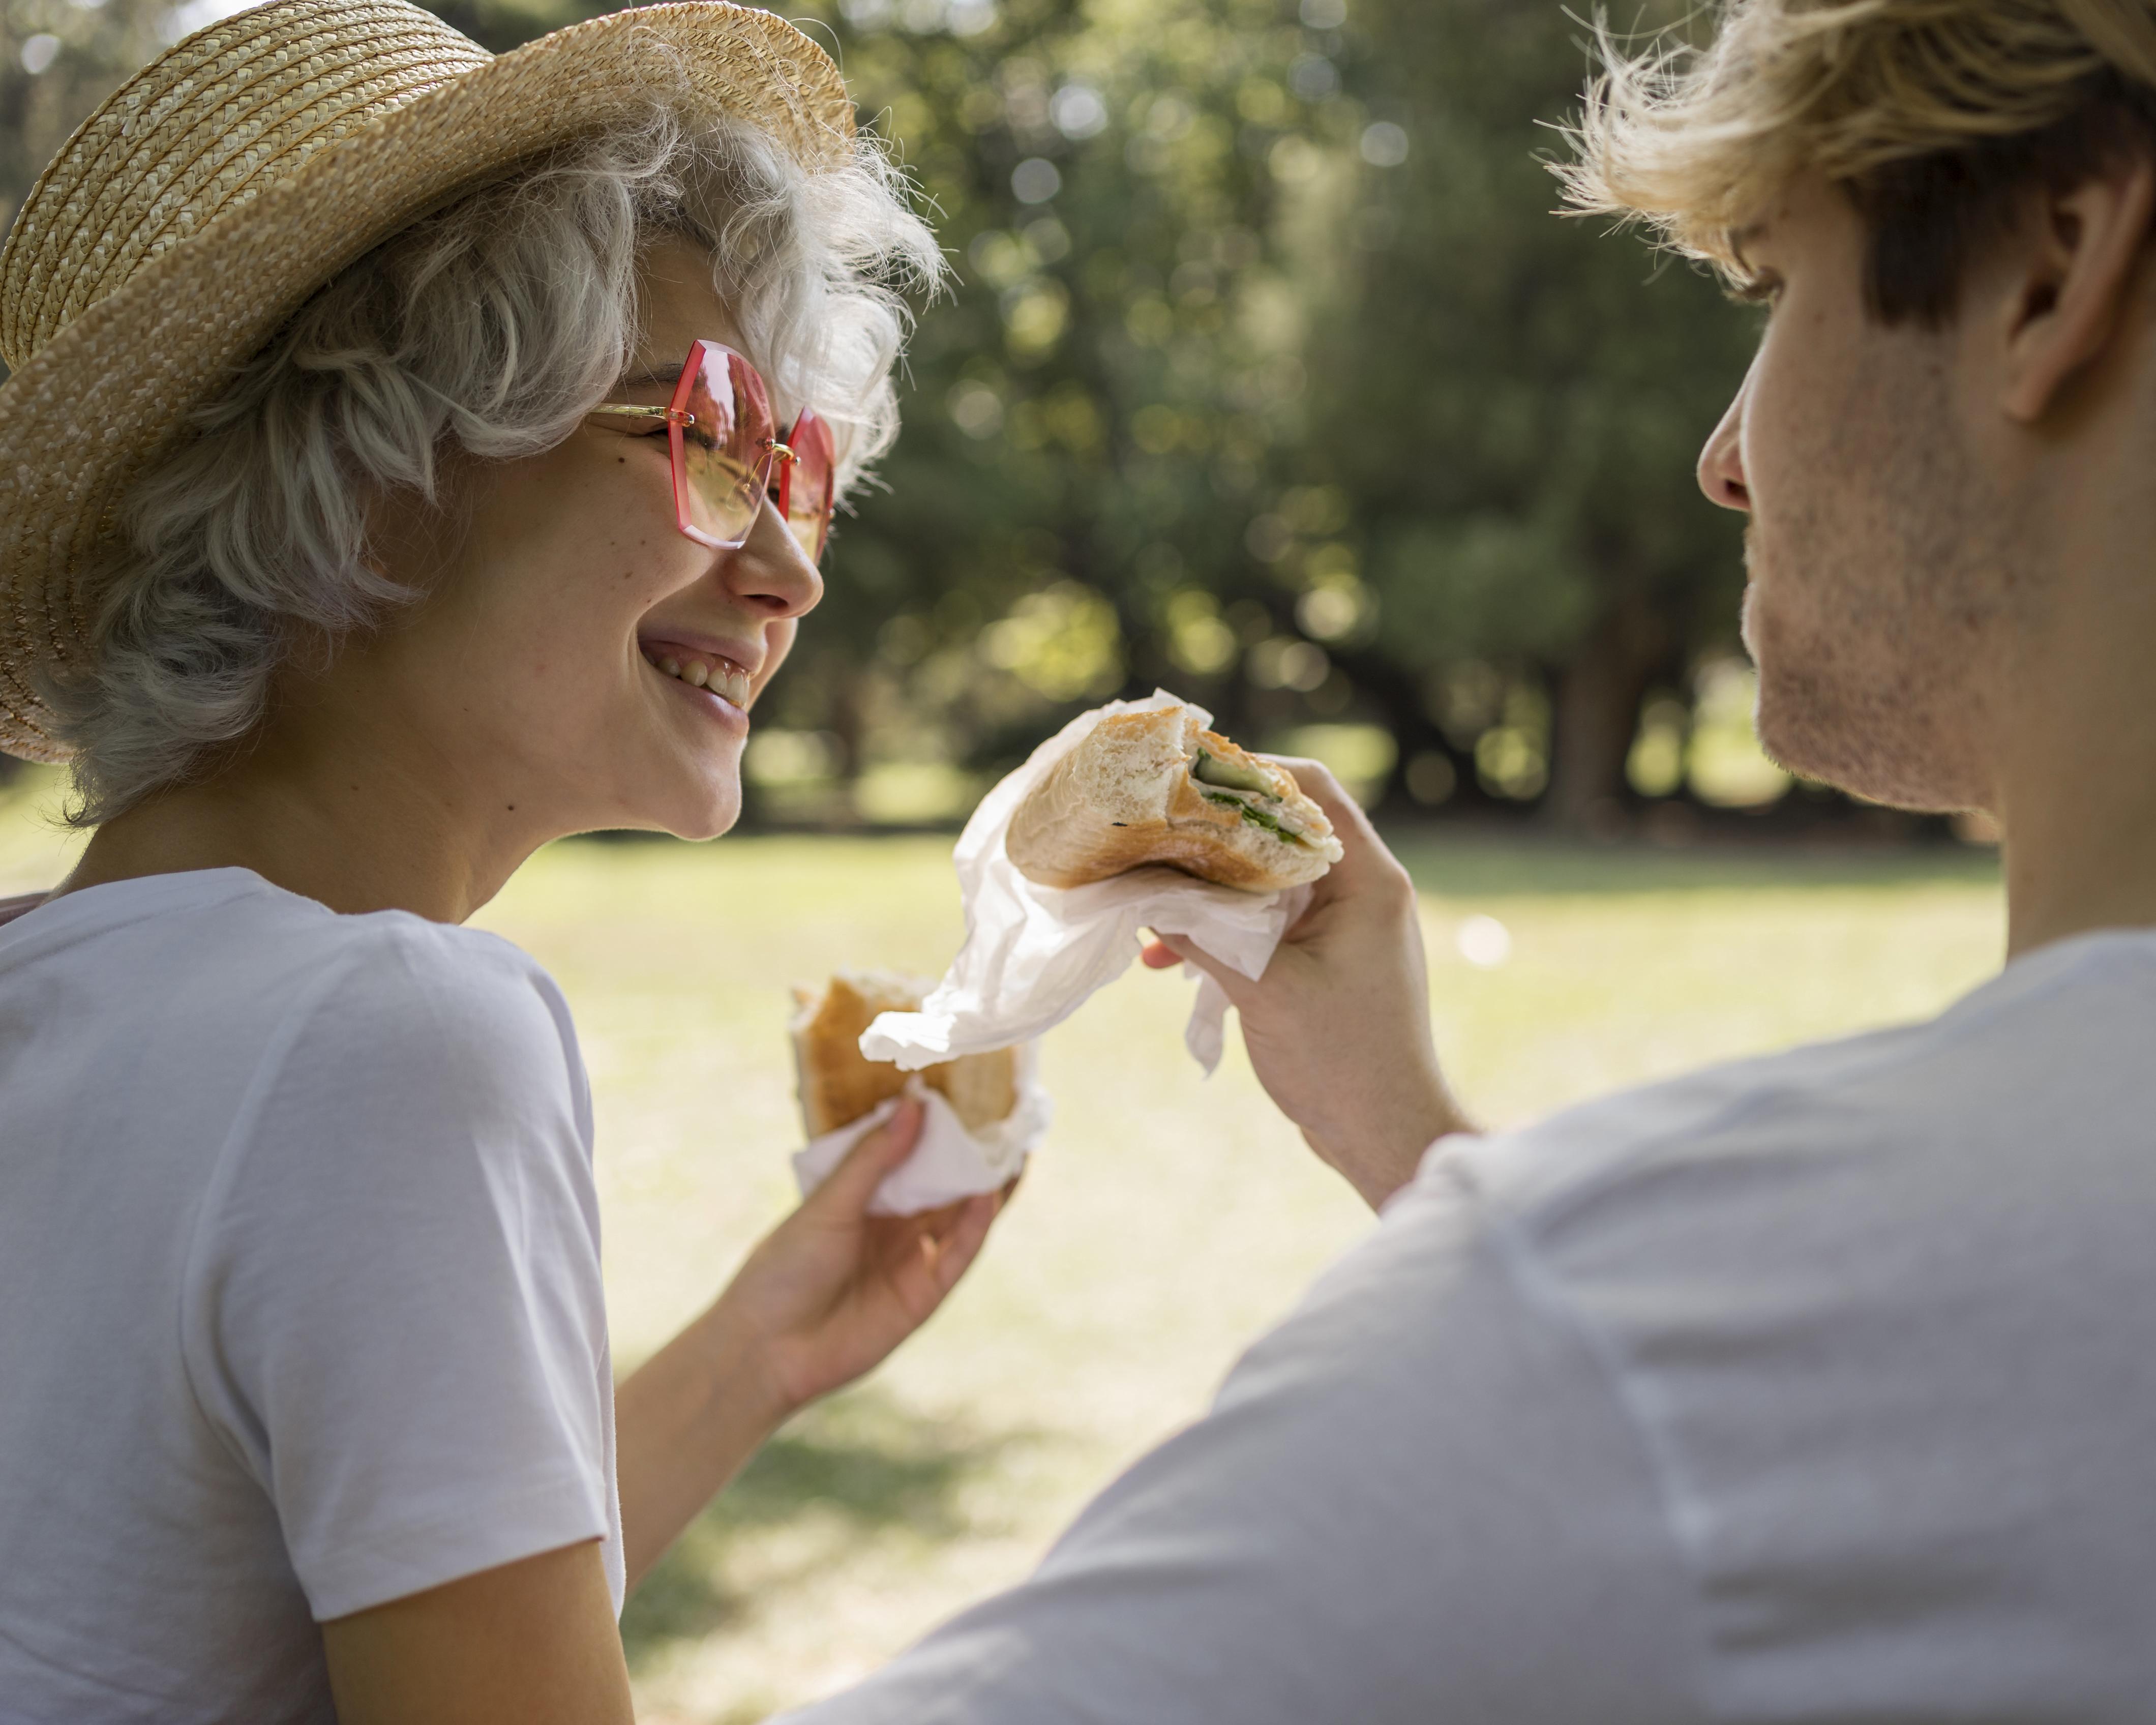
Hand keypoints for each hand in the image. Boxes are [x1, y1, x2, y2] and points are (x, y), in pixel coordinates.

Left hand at [713, 1098, 1006, 1418]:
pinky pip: (959, 1254)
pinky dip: (975, 1225)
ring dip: (987, 1186)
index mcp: (865, 1198)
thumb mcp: (828, 1204)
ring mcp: (911, 1259)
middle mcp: (893, 1225)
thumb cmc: (784, 1268)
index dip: (938, 1129)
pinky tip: (986, 1196)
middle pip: (945, 1184)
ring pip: (962, 1217)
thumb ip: (874, 1159)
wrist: (767, 1346)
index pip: (911, 1155)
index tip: (965, 1093)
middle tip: (1006, 1118)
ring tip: (1013, 1150)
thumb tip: (915, 1105)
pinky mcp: (924, 1294)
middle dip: (975, 1155)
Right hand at [1142, 759, 1469, 1208]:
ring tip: (1151, 906)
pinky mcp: (1326, 961)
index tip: (1187, 782)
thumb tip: (1141, 895)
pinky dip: (1223, 934)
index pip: (1312, 792)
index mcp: (1369, 882)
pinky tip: (1169, 959)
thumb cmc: (1343, 1061)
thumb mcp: (1263, 990)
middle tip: (1153, 836)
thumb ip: (1203, 936)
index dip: (1250, 774)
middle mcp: (1363, 893)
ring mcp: (1345, 928)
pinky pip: (1268, 926)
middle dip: (1213, 836)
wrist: (1387, 1135)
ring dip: (1210, 893)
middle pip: (1282, 832)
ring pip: (1267, 882)